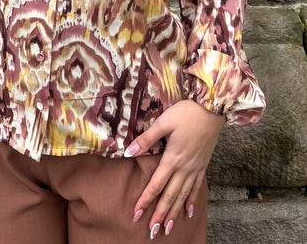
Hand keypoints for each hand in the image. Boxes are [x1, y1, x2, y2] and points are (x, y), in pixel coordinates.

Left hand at [127, 100, 224, 238]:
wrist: (212, 109)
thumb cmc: (186, 113)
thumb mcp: (163, 122)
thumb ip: (147, 139)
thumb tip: (128, 151)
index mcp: (172, 159)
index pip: (156, 185)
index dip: (145, 200)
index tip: (136, 214)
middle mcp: (184, 168)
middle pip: (170, 196)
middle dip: (160, 215)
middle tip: (152, 231)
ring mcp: (195, 168)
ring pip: (183, 196)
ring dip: (174, 213)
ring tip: (168, 228)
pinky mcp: (203, 165)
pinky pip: (196, 187)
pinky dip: (191, 200)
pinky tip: (188, 211)